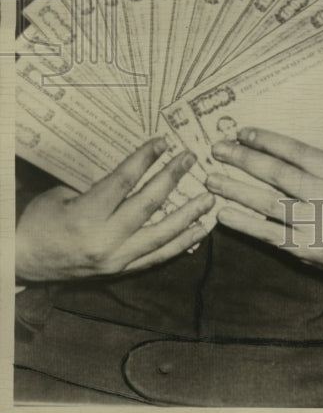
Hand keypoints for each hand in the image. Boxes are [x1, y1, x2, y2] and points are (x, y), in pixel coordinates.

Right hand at [16, 139, 214, 281]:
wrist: (23, 260)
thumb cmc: (41, 221)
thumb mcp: (64, 194)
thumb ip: (102, 185)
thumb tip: (138, 167)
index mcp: (86, 216)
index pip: (124, 181)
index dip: (146, 158)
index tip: (164, 141)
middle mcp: (104, 240)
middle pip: (148, 204)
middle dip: (172, 178)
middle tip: (191, 158)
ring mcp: (115, 259)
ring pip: (161, 236)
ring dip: (188, 216)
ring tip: (209, 199)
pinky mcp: (120, 271)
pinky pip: (157, 257)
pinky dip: (181, 243)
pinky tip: (199, 230)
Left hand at [207, 128, 322, 281]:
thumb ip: (313, 167)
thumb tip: (267, 150)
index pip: (297, 152)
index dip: (267, 141)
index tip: (242, 132)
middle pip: (279, 174)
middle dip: (244, 159)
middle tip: (217, 150)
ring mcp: (318, 224)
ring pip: (269, 203)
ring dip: (237, 190)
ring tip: (212, 179)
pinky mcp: (307, 249)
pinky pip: (269, 234)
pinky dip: (244, 224)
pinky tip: (224, 214)